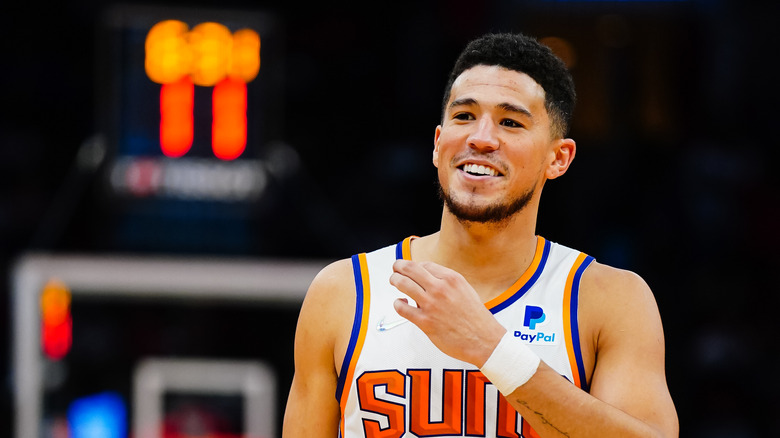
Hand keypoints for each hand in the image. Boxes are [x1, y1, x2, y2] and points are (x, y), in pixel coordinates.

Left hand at [389, 259, 505, 366]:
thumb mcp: (465, 290)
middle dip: (398, 266)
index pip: (424, 264)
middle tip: (395, 267)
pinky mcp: (425, 322)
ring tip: (394, 280)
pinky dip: (398, 303)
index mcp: (452, 278)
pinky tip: (401, 303)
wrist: (484, 340)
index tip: (411, 269)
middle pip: (410, 268)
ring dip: (395, 280)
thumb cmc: (476, 318)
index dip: (415, 266)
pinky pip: (402, 308)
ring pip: (402, 284)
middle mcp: (440, 288)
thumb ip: (446, 283)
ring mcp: (431, 305)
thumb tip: (427, 278)